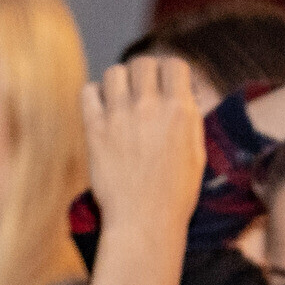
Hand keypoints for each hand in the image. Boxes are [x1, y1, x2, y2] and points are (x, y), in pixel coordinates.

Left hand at [80, 56, 208, 240]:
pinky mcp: (95, 129)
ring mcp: (119, 116)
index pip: (174, 63)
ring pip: (114, 72)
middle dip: (144, 73)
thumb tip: (184, 93)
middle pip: (142, 62)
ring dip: (119, 83)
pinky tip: (102, 111)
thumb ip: (189, 118)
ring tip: (121, 102)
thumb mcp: (196, 153)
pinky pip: (87, 91)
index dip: (170, 72)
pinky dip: (94, 95)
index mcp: (180, 111)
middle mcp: (149, 107)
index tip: (167, 84)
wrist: (145, 222)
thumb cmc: (175, 194)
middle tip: (143, 92)